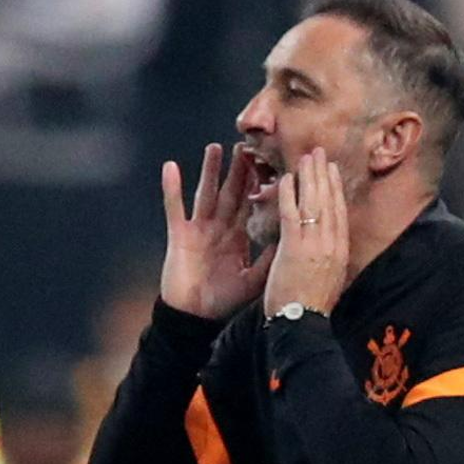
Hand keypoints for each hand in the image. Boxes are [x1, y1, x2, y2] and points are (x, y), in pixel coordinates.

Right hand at [160, 143, 276, 319]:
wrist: (194, 318)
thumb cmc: (223, 301)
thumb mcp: (253, 278)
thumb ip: (269, 258)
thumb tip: (292, 238)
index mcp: (238, 236)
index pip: (251, 205)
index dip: (260, 185)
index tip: (273, 162)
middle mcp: (219, 228)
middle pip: (230, 192)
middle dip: (238, 170)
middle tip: (248, 145)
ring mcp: (198, 229)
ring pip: (206, 193)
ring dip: (210, 171)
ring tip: (217, 147)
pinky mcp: (178, 235)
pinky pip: (174, 207)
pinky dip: (172, 188)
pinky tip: (171, 166)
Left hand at [263, 147, 348, 317]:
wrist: (304, 324)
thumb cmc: (311, 307)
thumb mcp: (329, 279)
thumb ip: (326, 258)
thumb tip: (325, 246)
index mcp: (340, 250)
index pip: (339, 211)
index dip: (335, 188)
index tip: (332, 170)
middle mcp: (331, 243)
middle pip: (329, 200)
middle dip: (324, 174)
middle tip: (319, 153)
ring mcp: (314, 243)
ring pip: (314, 202)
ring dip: (309, 177)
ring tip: (305, 157)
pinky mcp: (295, 246)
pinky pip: (292, 213)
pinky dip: (290, 194)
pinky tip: (286, 178)